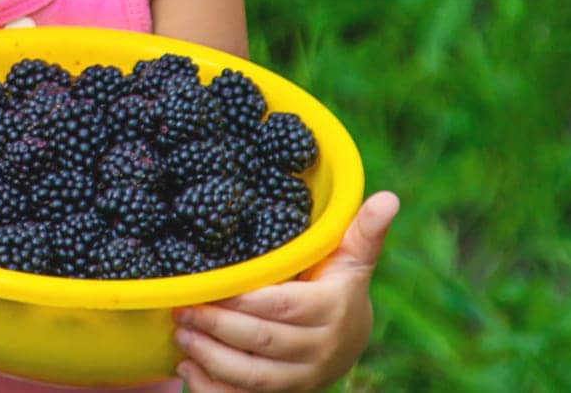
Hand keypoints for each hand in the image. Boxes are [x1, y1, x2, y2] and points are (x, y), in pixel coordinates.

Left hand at [172, 191, 399, 391]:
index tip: (211, 288)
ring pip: (252, 377)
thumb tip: (389, 197)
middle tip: (183, 308)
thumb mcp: (351, 261)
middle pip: (262, 342)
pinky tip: (187, 368)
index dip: (244, 300)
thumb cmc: (338, 290)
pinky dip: (211, 389)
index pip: (283, 307)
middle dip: (217, 326)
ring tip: (181, 333)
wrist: (347, 344)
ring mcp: (300, 379)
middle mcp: (318, 351)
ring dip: (211, 357)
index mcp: (330, 312)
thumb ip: (363, 232)